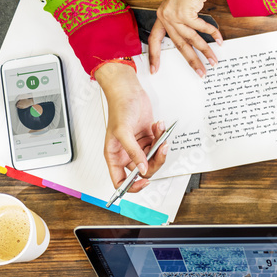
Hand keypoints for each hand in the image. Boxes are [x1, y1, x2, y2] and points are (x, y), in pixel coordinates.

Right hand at [95, 63, 168, 191]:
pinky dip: (161, 137)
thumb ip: (133, 152)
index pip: (120, 181)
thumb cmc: (119, 107)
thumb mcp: (123, 131)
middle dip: (154, 161)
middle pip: (143, 171)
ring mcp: (138, 147)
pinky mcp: (149, 139)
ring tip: (160, 133)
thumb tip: (142, 169)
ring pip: (154, 160)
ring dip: (160, 147)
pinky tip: (157, 125)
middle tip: (160, 149)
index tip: (144, 180)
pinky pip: (159, 146)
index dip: (132, 185)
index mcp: (114, 156)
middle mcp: (126, 154)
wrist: (129, 91)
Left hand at [149, 0, 228, 76]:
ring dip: (205, 51)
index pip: (155, 40)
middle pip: (178, 44)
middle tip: (200, 73)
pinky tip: (219, 39)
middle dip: (191, 61)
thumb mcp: (183, 9)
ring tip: (214, 60)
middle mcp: (165, 16)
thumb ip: (183, 25)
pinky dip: (212, 33)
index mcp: (162, 17)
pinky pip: (200, 28)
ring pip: (191, 39)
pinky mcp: (183, 11)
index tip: (154, 70)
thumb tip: (191, 45)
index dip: (154, 56)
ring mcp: (173, 14)